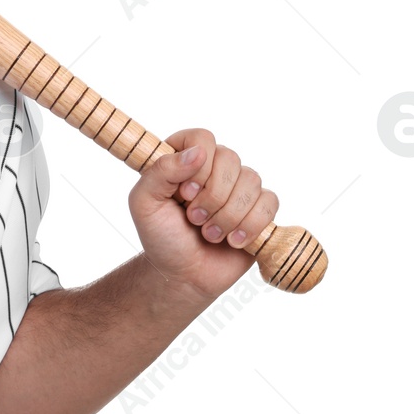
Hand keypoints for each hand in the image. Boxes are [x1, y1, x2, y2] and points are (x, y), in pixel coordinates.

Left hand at [127, 128, 278, 301]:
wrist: (183, 275)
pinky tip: (234, 240)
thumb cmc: (161, 237)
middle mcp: (212, 167)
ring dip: (228, 215)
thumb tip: (197, 152)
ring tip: (209, 235)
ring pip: (251, 181)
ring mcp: (237, 187)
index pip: (202, 138)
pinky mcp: (258, 210)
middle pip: (230, 159)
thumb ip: (161, 172)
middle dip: (212, 197)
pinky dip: (251, 225)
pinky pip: (269, 202)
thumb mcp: (144, 203)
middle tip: (194, 219)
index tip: (185, 193)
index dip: (198, 166)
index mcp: (182, 158)